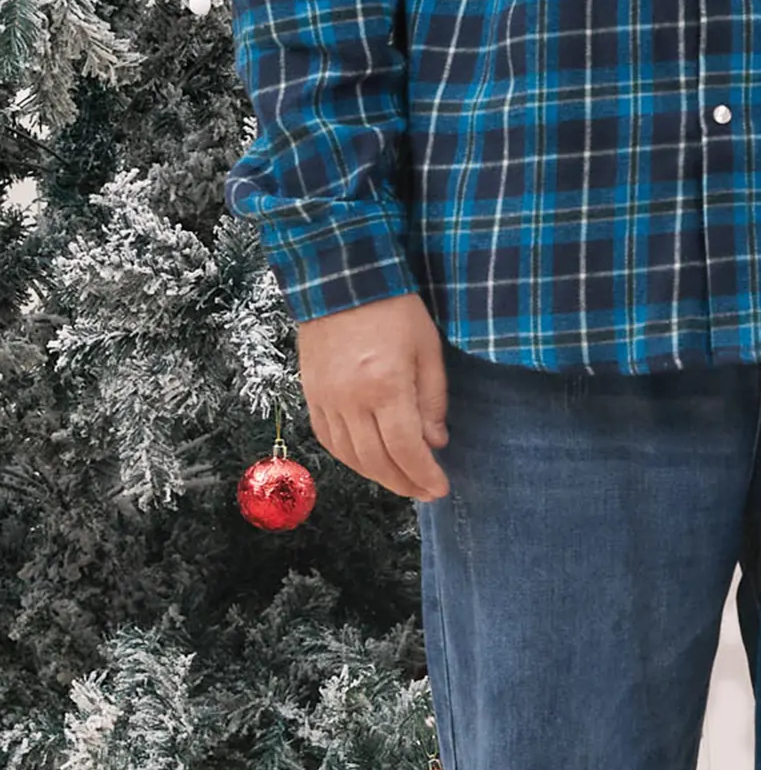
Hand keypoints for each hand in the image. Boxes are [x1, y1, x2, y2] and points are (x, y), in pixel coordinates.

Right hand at [297, 293, 450, 501]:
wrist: (341, 277)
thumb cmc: (394, 308)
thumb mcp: (428, 349)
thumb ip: (432, 399)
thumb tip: (435, 443)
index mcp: (385, 386)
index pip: (405, 449)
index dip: (423, 476)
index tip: (440, 488)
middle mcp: (350, 400)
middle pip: (376, 461)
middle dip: (404, 483)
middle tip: (425, 492)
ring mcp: (326, 399)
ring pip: (349, 456)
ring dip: (377, 476)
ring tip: (402, 481)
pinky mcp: (311, 394)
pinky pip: (328, 439)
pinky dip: (349, 458)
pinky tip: (368, 462)